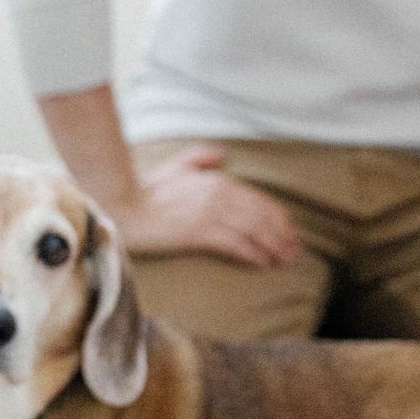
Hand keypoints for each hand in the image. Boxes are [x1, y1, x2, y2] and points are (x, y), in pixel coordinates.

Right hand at [111, 146, 300, 266]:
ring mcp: (210, 213)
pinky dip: (254, 255)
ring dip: (274, 247)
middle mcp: (218, 194)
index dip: (278, 217)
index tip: (290, 231)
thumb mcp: (175, 166)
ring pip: (254, 231)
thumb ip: (199, 157)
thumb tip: (221, 154)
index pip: (258, 199)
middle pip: (262, 216)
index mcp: (216, 179)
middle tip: (295, 251)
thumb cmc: (146, 190)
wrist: (124, 207)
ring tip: (284, 260)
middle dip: (283, 235)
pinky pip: (236, 245)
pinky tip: (264, 264)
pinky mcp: (200, 233)